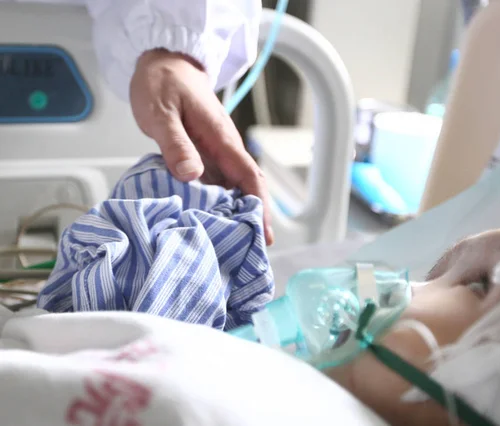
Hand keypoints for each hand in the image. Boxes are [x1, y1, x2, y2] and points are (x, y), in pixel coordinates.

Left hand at [129, 49, 273, 244]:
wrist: (163, 63)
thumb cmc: (163, 83)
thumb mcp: (162, 113)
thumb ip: (176, 144)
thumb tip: (192, 176)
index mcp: (221, 138)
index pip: (249, 176)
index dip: (260, 206)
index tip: (265, 233)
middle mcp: (224, 148)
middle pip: (247, 187)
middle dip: (254, 218)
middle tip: (254, 251)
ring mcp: (214, 152)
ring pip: (232, 188)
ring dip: (236, 214)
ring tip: (234, 245)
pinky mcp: (203, 155)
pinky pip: (214, 183)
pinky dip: (216, 204)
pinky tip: (210, 221)